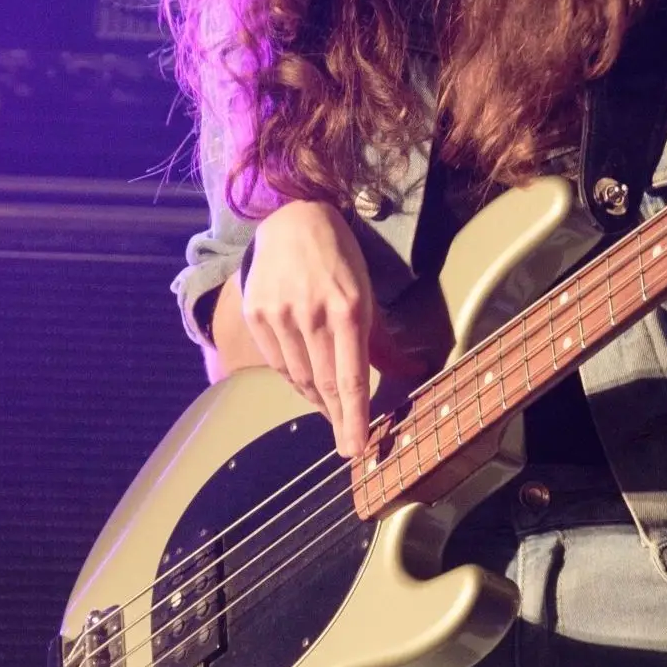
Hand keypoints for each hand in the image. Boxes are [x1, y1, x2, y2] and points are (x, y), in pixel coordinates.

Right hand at [239, 199, 374, 458]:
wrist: (293, 219)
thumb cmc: (340, 257)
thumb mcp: (367, 291)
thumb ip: (383, 339)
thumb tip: (410, 372)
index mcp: (346, 309)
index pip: (350, 377)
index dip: (355, 416)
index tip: (357, 448)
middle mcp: (311, 315)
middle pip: (324, 384)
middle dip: (338, 420)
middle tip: (348, 444)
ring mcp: (279, 315)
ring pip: (299, 378)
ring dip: (317, 401)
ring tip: (331, 412)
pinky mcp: (256, 314)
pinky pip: (277, 362)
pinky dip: (294, 380)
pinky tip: (307, 385)